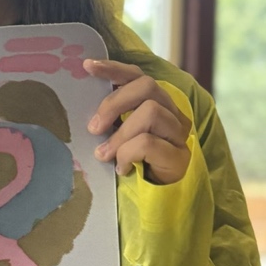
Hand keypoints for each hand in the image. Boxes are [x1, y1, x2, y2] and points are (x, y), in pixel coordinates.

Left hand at [83, 60, 191, 184]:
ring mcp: (179, 133)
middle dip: (114, 103)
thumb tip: (85, 112)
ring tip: (104, 155)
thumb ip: (111, 120)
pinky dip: (128, 155)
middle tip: (93, 128)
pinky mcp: (180, 156)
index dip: (114, 68)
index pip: (138, 75)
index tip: (87, 66)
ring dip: (120, 135)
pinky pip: (149, 143)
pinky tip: (122, 169)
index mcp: (155, 103)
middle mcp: (172, 112)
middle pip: (147, 86)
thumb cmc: (133, 163)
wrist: (157, 198)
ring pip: (150, 113)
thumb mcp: (118, 136)